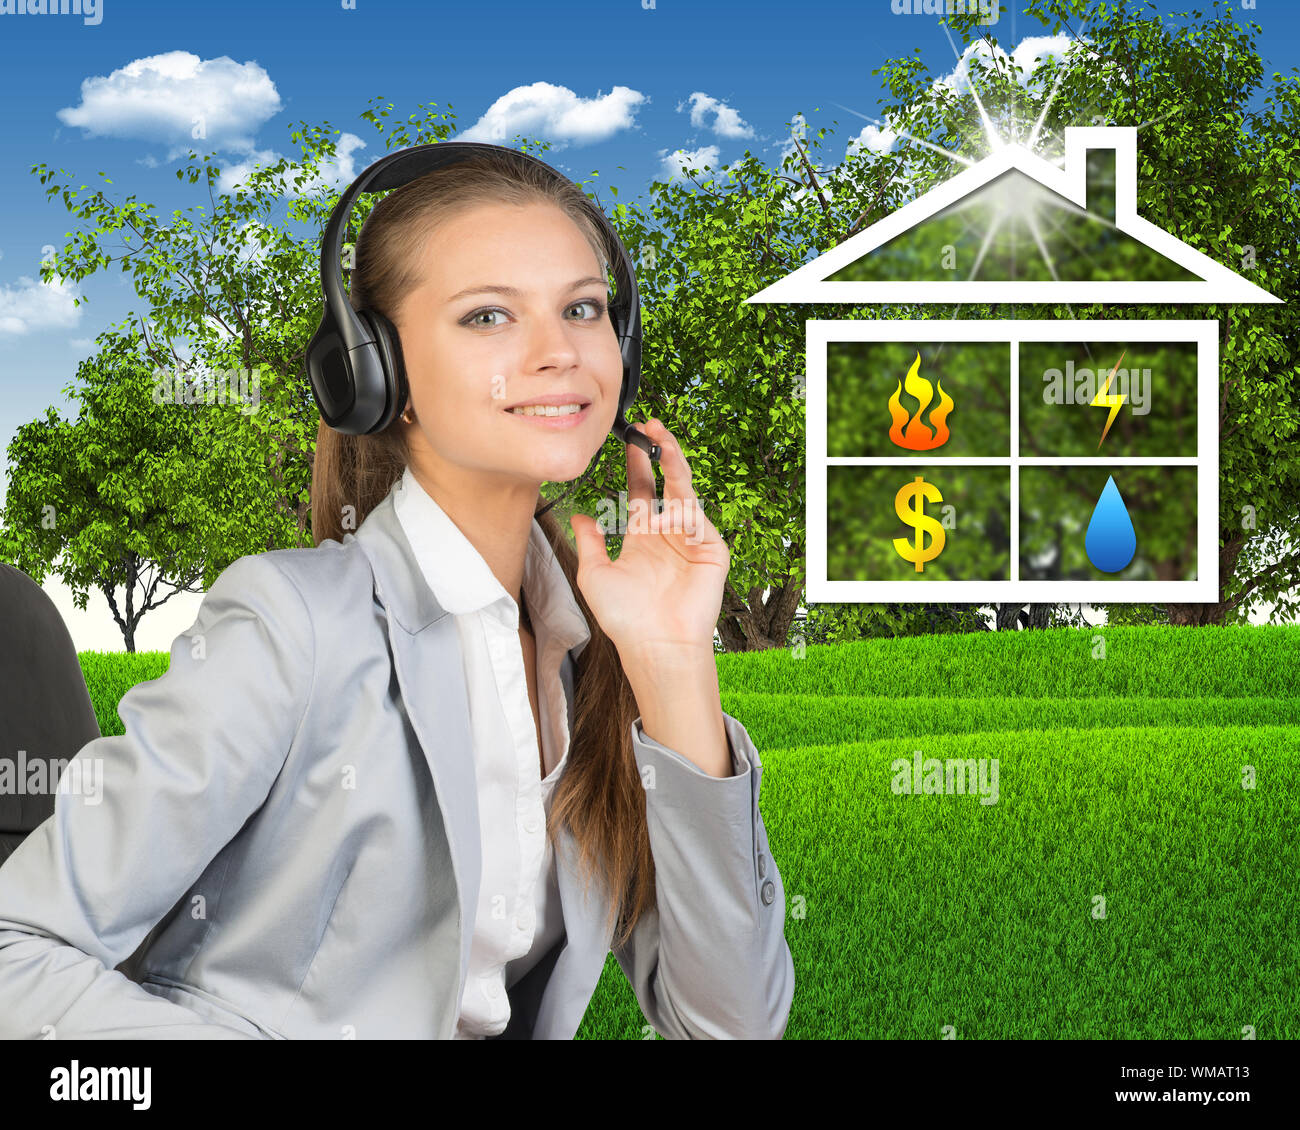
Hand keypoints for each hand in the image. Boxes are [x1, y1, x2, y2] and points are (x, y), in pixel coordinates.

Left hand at [569, 418, 729, 660]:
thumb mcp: (594, 574)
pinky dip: (681, 512)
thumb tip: (579, 516)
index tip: (631, 438)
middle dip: (662, 451)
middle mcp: (668, 534)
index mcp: (643, 536)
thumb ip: (589, 542)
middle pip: (668, 482)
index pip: (642, 489)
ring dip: (675, 466)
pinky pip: (698, 520)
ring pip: (686, 492)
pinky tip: (662, 516)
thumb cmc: (625, 618)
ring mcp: (692, 541)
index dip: (638, 463)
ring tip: (662, 443)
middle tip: (652, 425)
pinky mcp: (711, 551)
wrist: (654, 645)